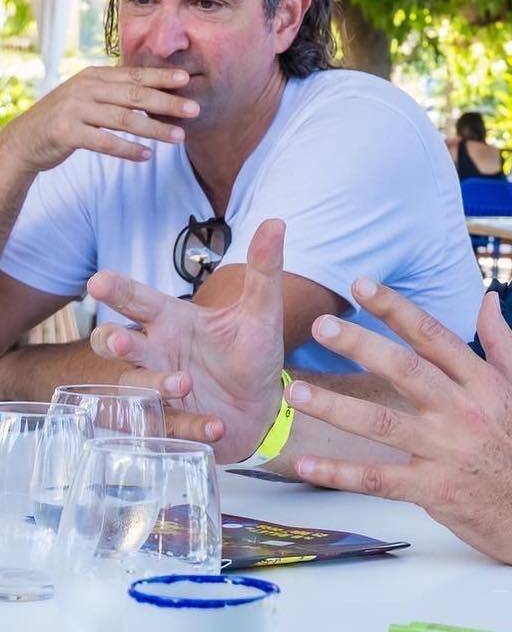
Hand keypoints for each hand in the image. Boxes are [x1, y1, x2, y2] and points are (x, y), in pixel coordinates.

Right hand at [0, 65, 196, 171]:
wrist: (24, 139)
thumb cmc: (67, 117)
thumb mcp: (89, 96)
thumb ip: (117, 92)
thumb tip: (159, 92)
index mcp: (94, 76)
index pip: (134, 75)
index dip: (161, 77)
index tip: (187, 80)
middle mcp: (85, 88)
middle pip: (134, 95)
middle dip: (167, 103)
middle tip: (194, 109)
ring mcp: (74, 109)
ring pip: (123, 119)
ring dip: (155, 129)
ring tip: (179, 137)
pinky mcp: (65, 132)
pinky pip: (104, 142)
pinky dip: (127, 149)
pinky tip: (146, 155)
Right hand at [87, 218, 287, 462]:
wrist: (263, 407)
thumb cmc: (252, 351)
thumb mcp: (262, 311)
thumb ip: (264, 269)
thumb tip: (276, 221)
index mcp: (174, 321)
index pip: (139, 301)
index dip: (118, 290)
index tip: (97, 280)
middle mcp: (157, 354)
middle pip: (117, 343)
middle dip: (114, 341)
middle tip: (124, 338)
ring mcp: (157, 392)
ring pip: (134, 388)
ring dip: (155, 386)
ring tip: (183, 383)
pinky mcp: (170, 426)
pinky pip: (166, 428)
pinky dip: (189, 427)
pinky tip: (215, 426)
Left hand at [287, 284, 511, 570]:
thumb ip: (502, 340)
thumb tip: (489, 296)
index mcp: (481, 380)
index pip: (431, 335)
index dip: (395, 308)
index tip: (361, 285)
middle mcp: (461, 410)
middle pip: (403, 370)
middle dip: (360, 345)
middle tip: (321, 326)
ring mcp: (444, 450)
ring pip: (381, 423)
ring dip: (336, 407)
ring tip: (296, 390)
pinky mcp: (431, 490)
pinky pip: (378, 479)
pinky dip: (340, 472)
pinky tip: (306, 462)